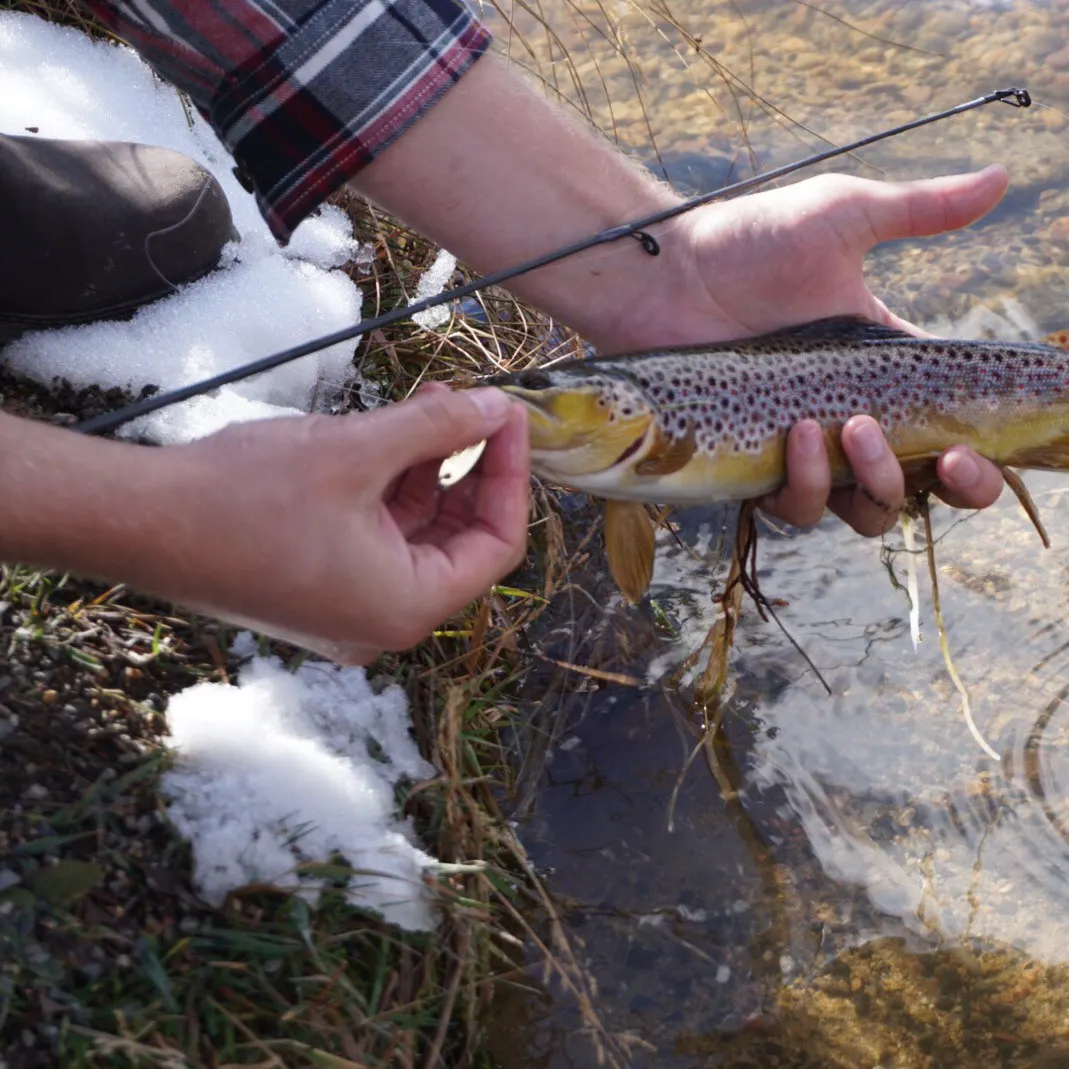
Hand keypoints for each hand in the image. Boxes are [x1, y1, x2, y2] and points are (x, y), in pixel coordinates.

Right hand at [141, 384, 528, 663]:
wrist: (137, 522)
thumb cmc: (242, 497)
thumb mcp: (355, 450)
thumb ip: (436, 427)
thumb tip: (495, 407)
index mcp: (406, 607)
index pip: (496, 546)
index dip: (511, 476)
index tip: (509, 417)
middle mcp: (383, 621)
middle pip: (459, 541)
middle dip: (470, 468)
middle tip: (474, 404)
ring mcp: (349, 609)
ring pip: (416, 534)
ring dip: (429, 470)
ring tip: (432, 404)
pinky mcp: (319, 588)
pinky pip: (377, 538)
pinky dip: (390, 489)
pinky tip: (390, 436)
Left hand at [613, 166, 1009, 535]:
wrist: (668, 274)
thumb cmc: (750, 242)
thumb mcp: (842, 216)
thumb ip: (921, 209)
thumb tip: (1004, 175)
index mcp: (882, 369)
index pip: (950, 425)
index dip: (977, 452)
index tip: (978, 445)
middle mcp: (848, 417)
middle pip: (917, 485)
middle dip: (955, 488)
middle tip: (948, 461)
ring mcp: (802, 448)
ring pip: (861, 510)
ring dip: (872, 484)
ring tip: (848, 428)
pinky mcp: (754, 464)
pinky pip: (794, 507)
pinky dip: (804, 485)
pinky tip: (795, 436)